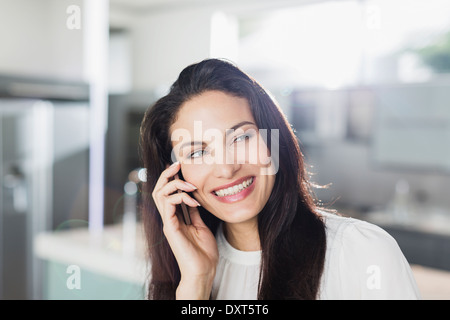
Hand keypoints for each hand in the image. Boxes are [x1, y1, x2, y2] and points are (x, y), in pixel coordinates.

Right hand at [152, 162, 218, 298]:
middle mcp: (168, 218)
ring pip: (159, 194)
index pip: (167, 193)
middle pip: (158, 190)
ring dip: (174, 184)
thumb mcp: (200, 226)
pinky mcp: (170, 228)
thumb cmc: (203, 252)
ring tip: (190, 185)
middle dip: (166, 174)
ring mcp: (168, 223)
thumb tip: (193, 200)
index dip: (171, 178)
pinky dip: (180, 197)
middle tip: (177, 164)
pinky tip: (193, 200)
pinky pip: (168, 205)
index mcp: (175, 218)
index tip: (180, 167)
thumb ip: (193, 213)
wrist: (203, 270)